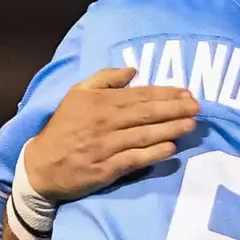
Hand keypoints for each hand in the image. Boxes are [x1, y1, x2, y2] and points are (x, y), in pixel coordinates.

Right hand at [22, 67, 198, 199]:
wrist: (41, 165)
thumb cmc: (63, 127)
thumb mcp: (76, 94)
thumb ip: (104, 78)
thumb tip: (133, 70)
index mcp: (100, 102)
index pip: (140, 95)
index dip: (165, 94)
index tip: (187, 93)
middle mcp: (105, 122)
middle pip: (147, 113)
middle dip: (174, 109)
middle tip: (198, 107)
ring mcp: (106, 146)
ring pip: (144, 135)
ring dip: (170, 129)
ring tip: (191, 124)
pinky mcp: (106, 169)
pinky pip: (134, 159)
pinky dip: (153, 153)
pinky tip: (171, 148)